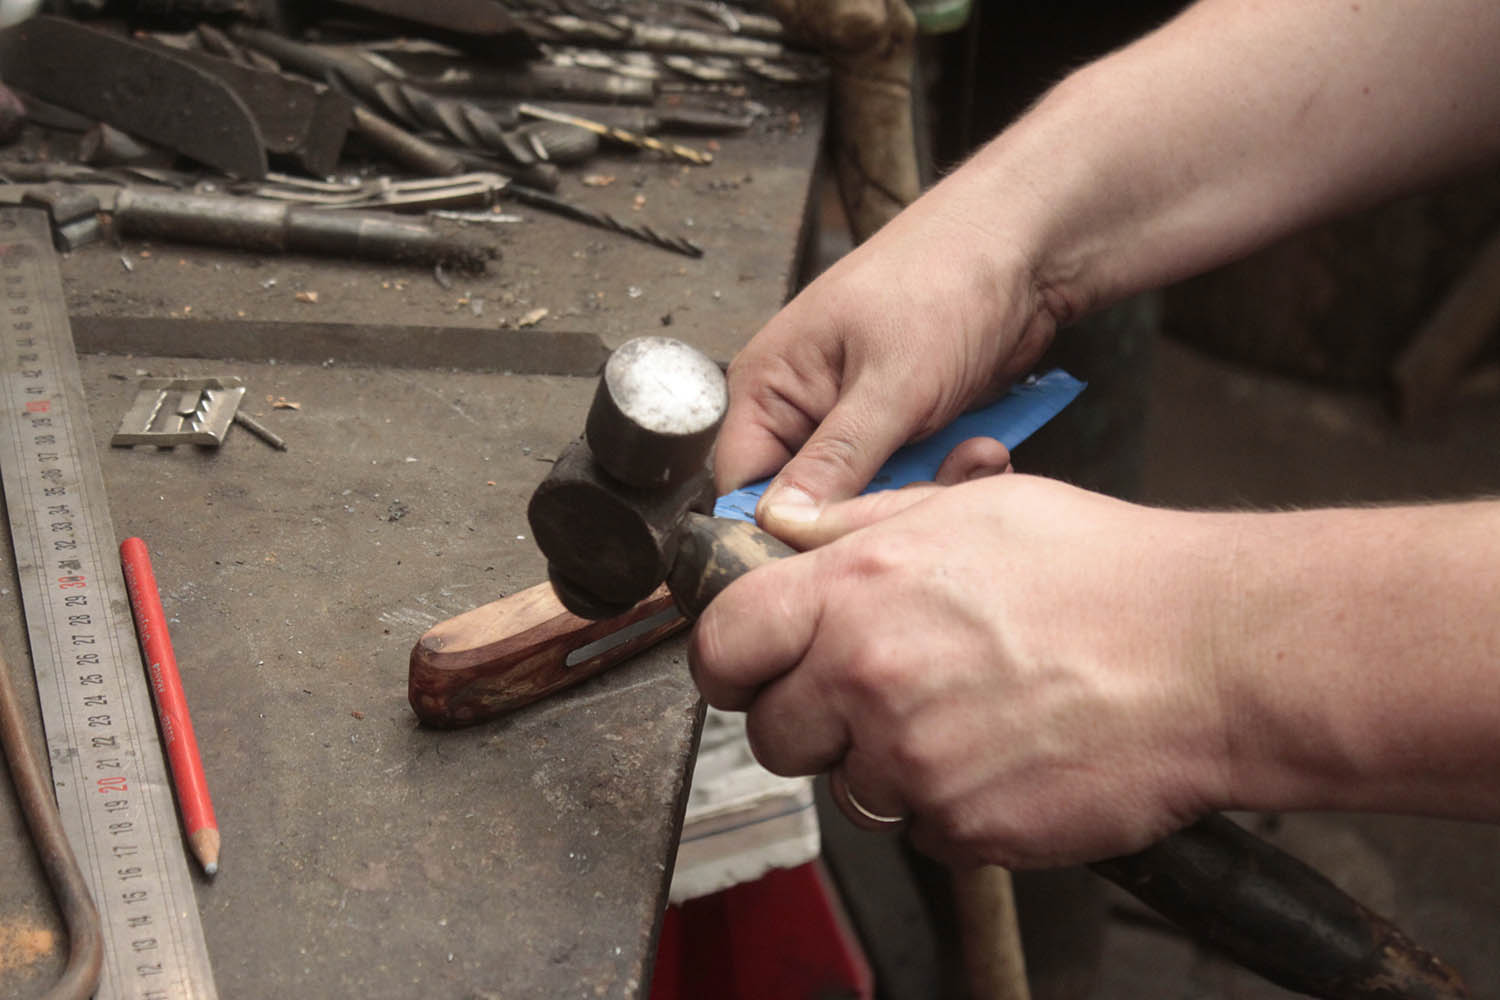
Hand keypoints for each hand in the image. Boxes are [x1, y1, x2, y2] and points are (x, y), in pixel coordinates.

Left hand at [688, 474, 1232, 868]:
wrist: (1209, 654)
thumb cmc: (1105, 571)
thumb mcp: (969, 508)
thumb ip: (857, 524)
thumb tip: (783, 530)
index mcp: (857, 590)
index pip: (724, 644)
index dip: (730, 660)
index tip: (747, 669)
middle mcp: (869, 678)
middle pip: (772, 731)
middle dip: (810, 720)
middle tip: (873, 694)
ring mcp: (915, 761)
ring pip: (846, 789)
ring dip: (884, 765)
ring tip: (965, 716)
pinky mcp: (964, 825)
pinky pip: (919, 830)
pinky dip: (949, 804)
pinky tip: (1003, 753)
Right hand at [712, 180, 1061, 529]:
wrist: (1022, 249)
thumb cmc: (944, 280)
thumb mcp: (889, 382)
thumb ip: (835, 460)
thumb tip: (782, 521)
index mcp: (768, 385)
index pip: (741, 487)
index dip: (779, 527)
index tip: (833, 546)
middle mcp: (800, 406)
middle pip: (810, 503)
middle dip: (870, 508)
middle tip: (922, 491)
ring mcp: (852, 420)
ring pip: (867, 498)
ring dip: (920, 491)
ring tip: (966, 457)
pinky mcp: (900, 428)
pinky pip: (908, 480)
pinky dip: (945, 475)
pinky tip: (981, 449)